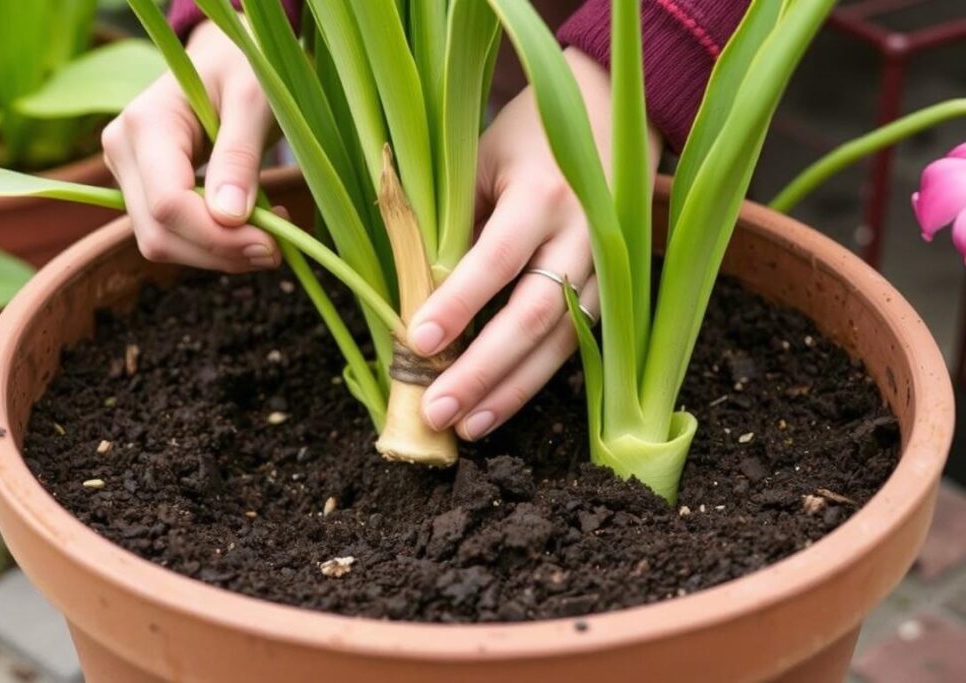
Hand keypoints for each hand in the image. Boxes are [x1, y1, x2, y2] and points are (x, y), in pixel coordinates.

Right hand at [102, 19, 280, 272]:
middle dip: (220, 254)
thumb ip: (240, 155)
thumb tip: (229, 217)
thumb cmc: (243, 67)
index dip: (217, 237)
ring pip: (163, 244)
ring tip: (271, 236)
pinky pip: (174, 237)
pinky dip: (215, 246)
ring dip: (219, 256)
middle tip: (277, 251)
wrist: (225, 56)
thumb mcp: (253, 99)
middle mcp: (122, 152)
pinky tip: (253, 229)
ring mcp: (129, 175)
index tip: (270, 244)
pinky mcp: (145, 192)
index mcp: (145, 124)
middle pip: (160, 234)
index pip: (168, 205)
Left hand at [410, 48, 662, 440]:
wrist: (613, 120)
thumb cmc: (529, 137)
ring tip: (467, 426)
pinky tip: (499, 405)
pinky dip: (534, 378)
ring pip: (562, 343)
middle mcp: (584, 235)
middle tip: (438, 410)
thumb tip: (417, 293)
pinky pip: (575, 343)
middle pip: (534, 316)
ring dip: (512, 389)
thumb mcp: (482, 160)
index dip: (459, 302)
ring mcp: (606, 268)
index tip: (417, 341)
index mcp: (543, 193)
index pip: (497, 257)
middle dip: (484, 370)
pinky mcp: (613, 291)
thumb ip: (457, 221)